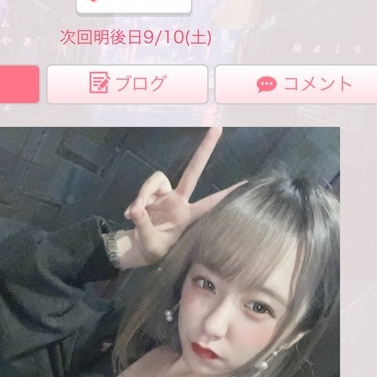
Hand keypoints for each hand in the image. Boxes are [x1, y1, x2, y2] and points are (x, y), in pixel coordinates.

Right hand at [124, 128, 244, 263]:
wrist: (138, 249)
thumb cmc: (153, 250)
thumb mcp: (150, 243)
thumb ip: (143, 225)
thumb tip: (137, 209)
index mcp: (187, 216)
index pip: (210, 203)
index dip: (227, 194)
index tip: (247, 183)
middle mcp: (180, 201)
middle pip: (193, 170)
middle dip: (205, 149)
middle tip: (217, 127)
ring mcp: (165, 195)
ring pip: (156, 179)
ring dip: (143, 194)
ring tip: (134, 214)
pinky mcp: (151, 194)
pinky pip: (144, 189)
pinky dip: (136, 201)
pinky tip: (130, 215)